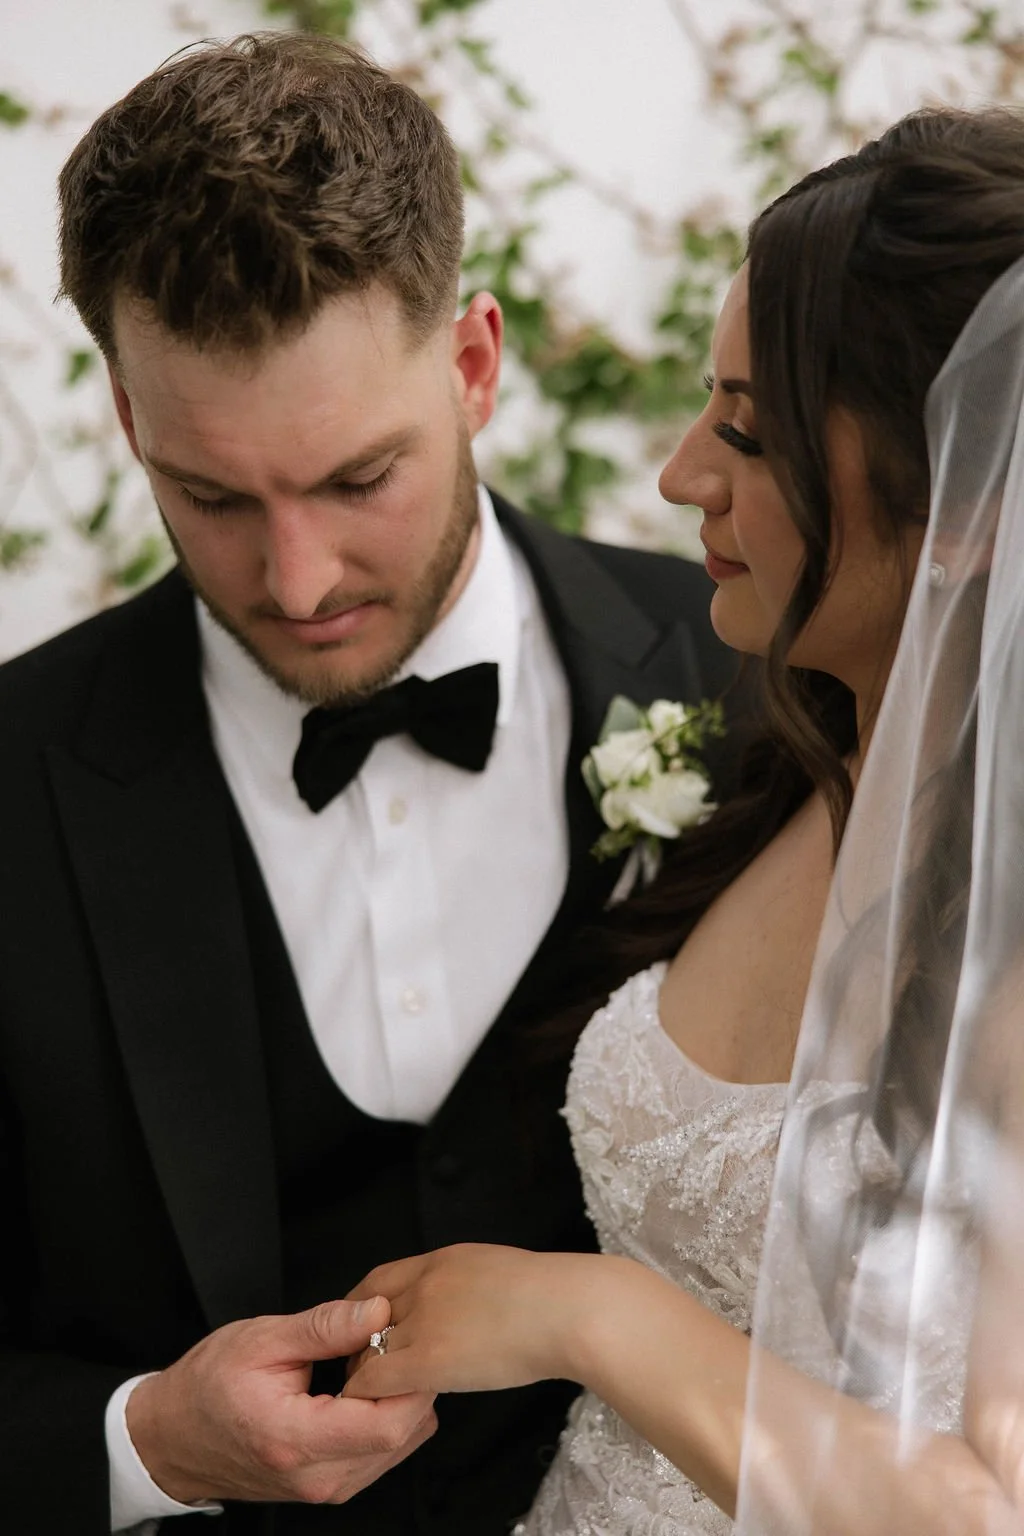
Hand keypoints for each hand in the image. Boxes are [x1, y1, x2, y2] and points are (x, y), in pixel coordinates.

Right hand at [126, 1295, 436, 1504]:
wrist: (172, 1436)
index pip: (388, 1425)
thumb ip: (326, 1326)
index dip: (411, 1382)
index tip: (405, 1342)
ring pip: (399, 1447)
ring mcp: (323, 1488)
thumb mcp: (263, 1339)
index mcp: (296, 1439)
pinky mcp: (328, 1486)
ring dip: (398, 1402)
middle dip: (409, 1385)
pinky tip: (359, 1390)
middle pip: (402, 1437)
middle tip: (387, 1343)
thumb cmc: (208, 1386)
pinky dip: (384, 1419)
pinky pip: (381, 1454)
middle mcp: (315, 1476)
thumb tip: (378, 1311)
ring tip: (367, 1364)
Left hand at [343, 1244, 601, 1399]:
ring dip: (361, 1368)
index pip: (381, 1279)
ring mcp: (424, 1320)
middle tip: (353, 1360)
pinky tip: (371, 1406)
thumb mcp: (499, 1273)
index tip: (357, 1323)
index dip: (361, 1304)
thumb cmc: (553, 1296)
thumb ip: (469, 1285)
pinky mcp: (429, 1358)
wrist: (569, 1310)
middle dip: (353, 1337)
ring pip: (367, 1347)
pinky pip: (376, 1378)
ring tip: (367, 1389)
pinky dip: (366, 1392)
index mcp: (443, 1261)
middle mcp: (425, 1284)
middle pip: (365, 1311)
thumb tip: (466, 1302)